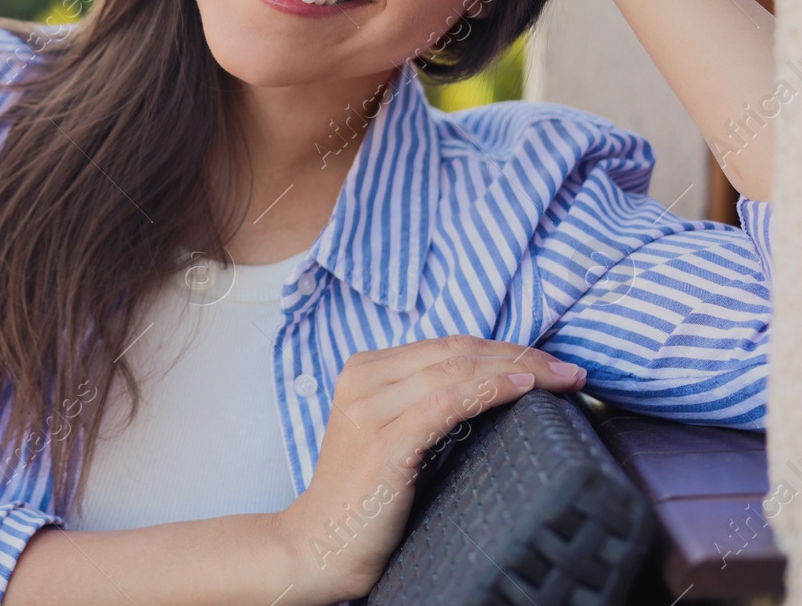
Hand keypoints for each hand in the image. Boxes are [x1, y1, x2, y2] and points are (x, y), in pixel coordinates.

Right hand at [277, 336, 587, 603]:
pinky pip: (447, 403)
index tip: (551, 363)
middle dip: (520, 355)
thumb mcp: (394, 435)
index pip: (448, 344)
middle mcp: (362, 379)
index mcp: (364, 370)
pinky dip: (489, 390)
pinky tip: (522, 388)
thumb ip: (427, 404)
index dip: (505, 348)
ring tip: (561, 379)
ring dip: (517, 369)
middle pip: (456, 351)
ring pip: (456, 370)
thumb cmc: (366, 495)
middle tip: (570, 371)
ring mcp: (370, 410)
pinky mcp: (383, 444)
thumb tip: (495, 386)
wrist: (319, 545)